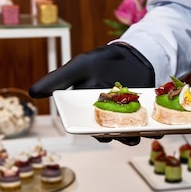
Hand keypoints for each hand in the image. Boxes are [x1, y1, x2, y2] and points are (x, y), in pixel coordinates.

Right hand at [29, 43, 155, 146]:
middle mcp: (108, 117)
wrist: (130, 54)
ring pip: (130, 133)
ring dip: (136, 137)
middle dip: (119, 137)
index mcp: (91, 110)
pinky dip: (154, 130)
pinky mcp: (144, 112)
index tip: (101, 133)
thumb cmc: (100, 62)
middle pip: (112, 134)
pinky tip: (158, 130)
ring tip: (142, 134)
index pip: (91, 129)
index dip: (96, 133)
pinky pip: (149, 126)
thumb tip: (32, 93)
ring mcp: (128, 116)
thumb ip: (58, 80)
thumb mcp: (79, 67)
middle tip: (124, 134)